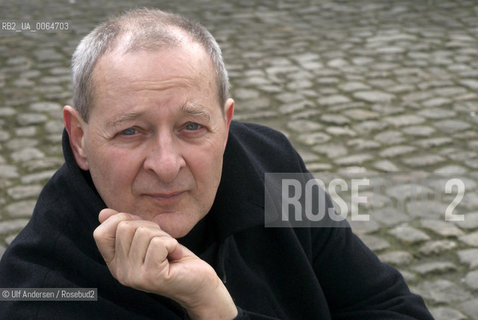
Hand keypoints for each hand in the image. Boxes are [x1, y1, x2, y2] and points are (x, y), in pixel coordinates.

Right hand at [93, 208, 236, 319]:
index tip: (144, 229)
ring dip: (164, 236)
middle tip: (162, 244)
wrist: (198, 283)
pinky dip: (172, 243)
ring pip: (144, 233)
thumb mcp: (148, 238)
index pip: (100, 233)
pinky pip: (158, 243)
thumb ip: (127, 226)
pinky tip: (175, 256)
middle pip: (126, 227)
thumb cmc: (174, 258)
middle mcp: (120, 273)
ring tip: (169, 252)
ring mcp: (135, 277)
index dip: (122, 220)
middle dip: (150, 227)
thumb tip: (103, 213)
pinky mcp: (152, 277)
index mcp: (115, 263)